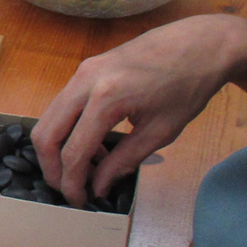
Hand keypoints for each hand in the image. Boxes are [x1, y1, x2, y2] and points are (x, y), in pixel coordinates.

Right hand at [31, 15, 239, 206]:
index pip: (74, 151)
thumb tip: (99, 186)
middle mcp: (84, 81)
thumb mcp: (161, 132)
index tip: (79, 202)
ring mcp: (82, 70)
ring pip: (49, 117)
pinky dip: (68, 128)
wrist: (200, 43)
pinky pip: (63, 104)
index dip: (72, 182)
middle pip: (46, 132)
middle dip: (51, 167)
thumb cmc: (188, 88)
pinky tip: (94, 143)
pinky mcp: (86, 67)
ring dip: (58, 147)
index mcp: (106, 99)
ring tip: (85, 169)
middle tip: (68, 189)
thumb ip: (124, 161)